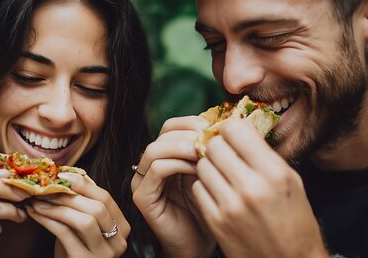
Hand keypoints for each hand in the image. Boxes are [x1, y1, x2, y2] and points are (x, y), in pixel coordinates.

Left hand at [26, 172, 129, 257]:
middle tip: (47, 187)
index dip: (84, 185)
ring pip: (84, 221)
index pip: (107, 199)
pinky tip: (35, 214)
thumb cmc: (76, 251)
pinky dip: (48, 220)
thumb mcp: (83, 226)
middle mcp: (117, 242)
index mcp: (121, 228)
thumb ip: (83, 203)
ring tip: (38, 200)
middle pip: (97, 208)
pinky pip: (66, 235)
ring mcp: (103, 255)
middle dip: (70, 195)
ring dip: (58, 207)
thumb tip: (73, 174)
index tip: (63, 175)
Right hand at [131, 116, 215, 257]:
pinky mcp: (142, 197)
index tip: (213, 128)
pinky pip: (157, 170)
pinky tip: (197, 170)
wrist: (199, 244)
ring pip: (155, 149)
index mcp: (165, 156)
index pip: (170, 126)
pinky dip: (178, 164)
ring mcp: (142, 181)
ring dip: (183, 147)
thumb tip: (225, 124)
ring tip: (204, 154)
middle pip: (163, 134)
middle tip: (210, 141)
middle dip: (189, 134)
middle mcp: (149, 165)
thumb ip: (209, 150)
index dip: (190, 122)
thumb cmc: (208, 208)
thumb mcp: (210, 172)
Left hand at [192, 119, 327, 257]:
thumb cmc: (294, 219)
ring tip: (223, 174)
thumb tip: (239, 127)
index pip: (235, 130)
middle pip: (214, 146)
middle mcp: (251, 188)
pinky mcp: (216, 222)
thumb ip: (263, 153)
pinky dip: (205, 187)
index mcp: (274, 173)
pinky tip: (218, 192)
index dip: (231, 129)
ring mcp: (230, 206)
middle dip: (218, 146)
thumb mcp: (290, 180)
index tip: (234, 135)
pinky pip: (197, 188)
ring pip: (202, 165)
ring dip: (210, 166)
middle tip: (226, 154)